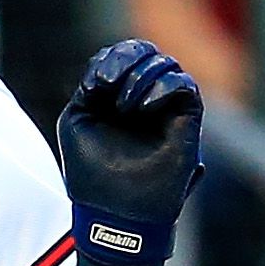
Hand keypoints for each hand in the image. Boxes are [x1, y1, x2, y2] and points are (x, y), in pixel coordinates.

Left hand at [58, 40, 203, 265]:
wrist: (113, 212)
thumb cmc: (91, 172)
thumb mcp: (78, 119)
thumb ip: (91, 87)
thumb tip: (108, 70)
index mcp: (118, 97)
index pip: (123, 57)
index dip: (111, 58)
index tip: (96, 84)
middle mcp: (145, 100)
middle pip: (147, 53)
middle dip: (127, 58)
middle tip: (109, 83)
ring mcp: (167, 110)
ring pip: (167, 65)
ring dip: (141, 76)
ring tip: (125, 107)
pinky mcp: (186, 123)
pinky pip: (186, 87)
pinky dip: (163, 87)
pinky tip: (142, 108)